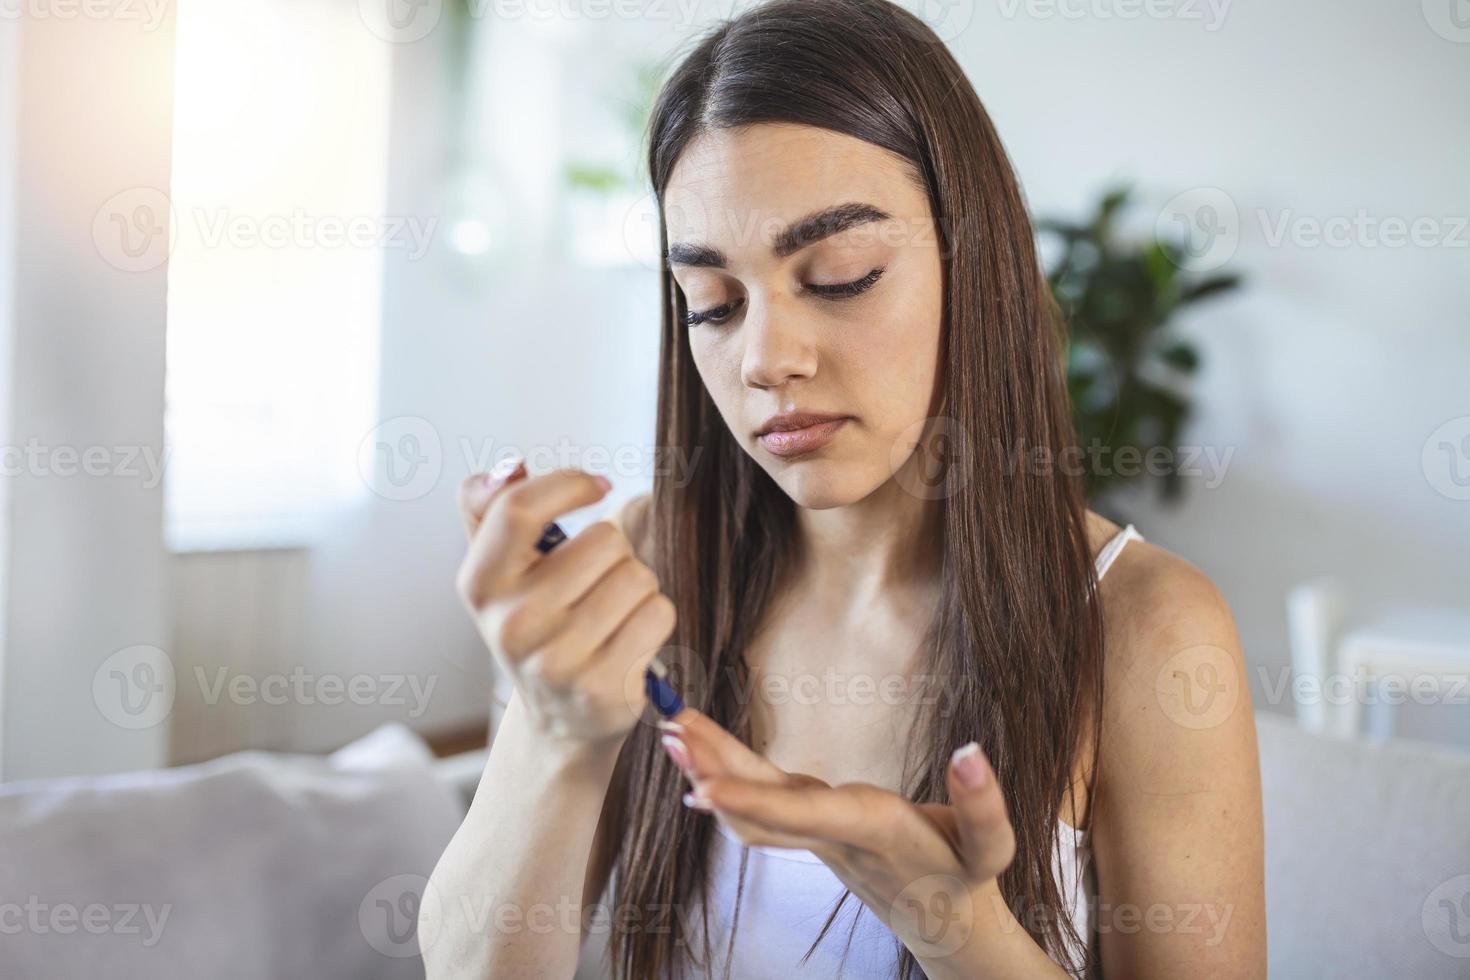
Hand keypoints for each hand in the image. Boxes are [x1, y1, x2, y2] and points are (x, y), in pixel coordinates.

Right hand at [455, 458, 675, 743]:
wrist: (557, 721)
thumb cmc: (536, 626)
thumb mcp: (499, 570)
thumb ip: (490, 507)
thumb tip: (508, 467)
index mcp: (480, 585)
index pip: (517, 509)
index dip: (568, 484)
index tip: (596, 485)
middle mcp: (512, 626)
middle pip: (604, 540)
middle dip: (614, 553)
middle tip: (595, 584)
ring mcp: (558, 663)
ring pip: (637, 576)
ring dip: (637, 587)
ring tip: (611, 615)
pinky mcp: (605, 690)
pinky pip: (659, 614)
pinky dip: (654, 620)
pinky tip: (629, 641)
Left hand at [658, 709, 1015, 960]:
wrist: (947, 925)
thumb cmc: (967, 880)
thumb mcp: (992, 851)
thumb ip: (984, 806)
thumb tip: (970, 751)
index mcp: (873, 831)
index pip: (804, 815)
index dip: (751, 802)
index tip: (701, 788)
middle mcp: (833, 834)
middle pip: (760, 806)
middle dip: (713, 771)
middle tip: (667, 730)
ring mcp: (817, 833)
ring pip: (755, 804)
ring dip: (712, 766)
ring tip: (671, 728)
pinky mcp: (814, 826)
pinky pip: (762, 802)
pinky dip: (728, 775)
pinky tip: (700, 755)